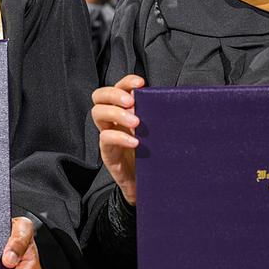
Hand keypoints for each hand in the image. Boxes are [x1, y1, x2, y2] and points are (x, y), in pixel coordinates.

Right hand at [91, 74, 144, 205]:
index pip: (116, 88)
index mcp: (124, 111)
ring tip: (136, 122)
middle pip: (99, 96)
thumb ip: (157, 116)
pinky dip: (120, 137)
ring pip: (97, 113)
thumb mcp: (157, 132)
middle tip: (131, 101)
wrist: (152, 186)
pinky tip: (135, 142)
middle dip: (114, 94)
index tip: (141, 82)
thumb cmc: (156, 155)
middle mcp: (112, 120)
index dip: (125, 82)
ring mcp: (108, 135)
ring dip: (116, 113)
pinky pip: (105, 139)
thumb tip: (171, 100)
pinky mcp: (108, 153)